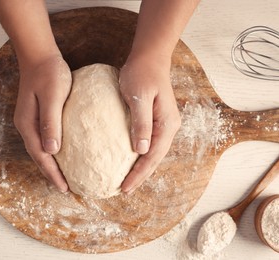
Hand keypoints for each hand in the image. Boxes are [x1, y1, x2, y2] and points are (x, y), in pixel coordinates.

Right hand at [13, 54, 71, 191]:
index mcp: (28, 124)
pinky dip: (52, 151)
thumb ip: (51, 122)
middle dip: (51, 174)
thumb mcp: (53, 96)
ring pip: (40, 149)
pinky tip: (61, 153)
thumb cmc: (48, 73)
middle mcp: (26, 126)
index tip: (64, 188)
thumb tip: (52, 150)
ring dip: (50, 164)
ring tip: (63, 176)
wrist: (39, 56)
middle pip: (39, 156)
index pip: (41, 156)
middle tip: (66, 188)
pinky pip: (43, 139)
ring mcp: (29, 121)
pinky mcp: (36, 115)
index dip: (52, 173)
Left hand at [119, 55, 180, 194]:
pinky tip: (129, 160)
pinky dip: (139, 155)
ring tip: (126, 181)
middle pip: (154, 159)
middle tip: (123, 191)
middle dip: (140, 176)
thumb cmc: (142, 74)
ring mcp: (163, 124)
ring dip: (140, 168)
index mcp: (167, 124)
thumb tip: (140, 150)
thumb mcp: (139, 97)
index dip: (138, 174)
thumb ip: (141, 123)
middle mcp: (168, 127)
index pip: (152, 156)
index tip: (124, 187)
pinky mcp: (155, 120)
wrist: (149, 57)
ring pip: (152, 153)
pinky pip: (148, 143)